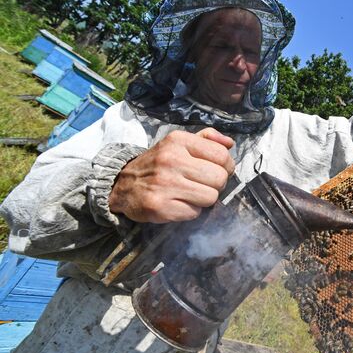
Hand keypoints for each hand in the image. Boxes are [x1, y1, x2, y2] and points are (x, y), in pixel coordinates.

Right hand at [109, 128, 234, 222]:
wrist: (122, 185)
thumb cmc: (158, 164)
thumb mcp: (178, 143)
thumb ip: (207, 139)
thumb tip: (230, 144)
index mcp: (178, 140)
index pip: (221, 155)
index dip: (227, 166)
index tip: (219, 170)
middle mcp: (171, 160)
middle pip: (219, 178)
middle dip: (216, 184)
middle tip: (203, 184)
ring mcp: (164, 184)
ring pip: (210, 197)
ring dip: (204, 199)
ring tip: (190, 193)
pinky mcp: (160, 206)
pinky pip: (194, 213)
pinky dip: (190, 211)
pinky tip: (178, 203)